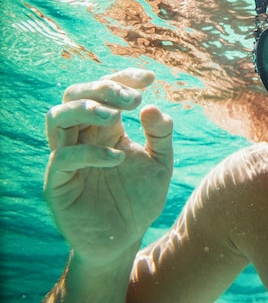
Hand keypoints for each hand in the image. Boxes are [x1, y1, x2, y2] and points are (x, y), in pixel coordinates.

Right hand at [44, 68, 173, 265]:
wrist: (126, 238)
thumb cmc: (140, 198)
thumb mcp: (161, 163)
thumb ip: (161, 134)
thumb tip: (151, 105)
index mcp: (105, 129)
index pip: (104, 90)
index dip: (123, 78)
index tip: (150, 77)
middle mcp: (82, 137)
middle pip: (75, 94)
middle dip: (104, 88)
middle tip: (133, 99)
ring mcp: (67, 158)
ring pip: (57, 117)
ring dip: (86, 110)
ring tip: (116, 117)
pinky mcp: (59, 184)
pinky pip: (64, 158)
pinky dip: (90, 152)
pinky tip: (118, 158)